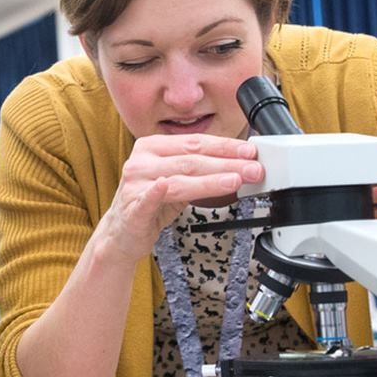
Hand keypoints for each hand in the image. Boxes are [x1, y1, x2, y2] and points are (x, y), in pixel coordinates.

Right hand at [95, 134, 263, 263]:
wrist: (122, 233)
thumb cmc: (151, 203)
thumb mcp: (177, 181)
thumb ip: (201, 170)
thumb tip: (239, 165)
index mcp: (153, 147)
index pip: (195, 142)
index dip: (225, 146)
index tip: (250, 152)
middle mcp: (142, 161)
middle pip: (191, 160)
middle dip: (227, 164)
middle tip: (254, 169)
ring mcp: (135, 183)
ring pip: (179, 179)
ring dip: (210, 180)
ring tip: (235, 180)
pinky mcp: (131, 208)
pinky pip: (147, 199)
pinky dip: (157, 193)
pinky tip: (165, 187)